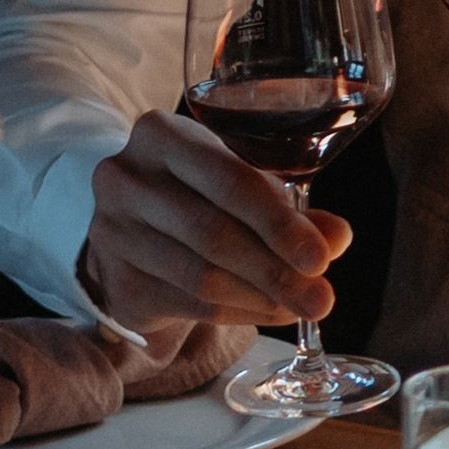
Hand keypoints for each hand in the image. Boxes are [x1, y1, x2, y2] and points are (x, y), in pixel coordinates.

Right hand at [76, 108, 337, 331]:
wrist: (131, 228)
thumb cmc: (197, 193)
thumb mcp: (239, 185)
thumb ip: (290, 207)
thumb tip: (337, 237)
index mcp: (161, 134)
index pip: (228, 180)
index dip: (279, 222)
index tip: (320, 257)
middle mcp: (125, 177)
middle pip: (213, 233)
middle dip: (276, 270)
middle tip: (321, 298)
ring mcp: (111, 231)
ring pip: (201, 276)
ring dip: (260, 298)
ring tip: (300, 307)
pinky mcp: (115, 280)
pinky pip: (189, 305)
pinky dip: (238, 313)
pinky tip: (268, 311)